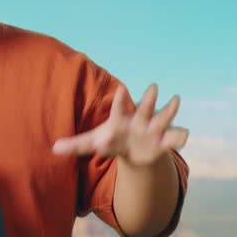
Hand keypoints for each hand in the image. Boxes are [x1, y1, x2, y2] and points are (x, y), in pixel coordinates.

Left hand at [52, 83, 188, 166]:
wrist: (133, 149)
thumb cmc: (111, 140)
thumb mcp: (93, 142)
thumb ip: (75, 145)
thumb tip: (54, 148)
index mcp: (122, 118)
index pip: (120, 107)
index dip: (121, 100)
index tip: (122, 89)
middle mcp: (139, 120)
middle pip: (145, 106)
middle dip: (149, 98)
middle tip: (152, 87)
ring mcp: (154, 129)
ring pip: (164, 116)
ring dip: (170, 109)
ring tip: (176, 99)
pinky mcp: (164, 142)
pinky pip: (176, 138)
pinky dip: (180, 137)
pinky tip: (182, 138)